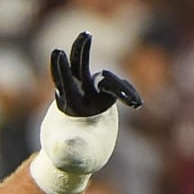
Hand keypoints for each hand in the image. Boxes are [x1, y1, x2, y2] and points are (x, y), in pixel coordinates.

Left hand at [30, 33, 142, 193]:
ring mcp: (93, 95)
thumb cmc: (69, 159)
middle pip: (79, 68)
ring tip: (134, 103)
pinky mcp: (105, 99)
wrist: (78, 158)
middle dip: (81, 51)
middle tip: (85, 34)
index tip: (57, 52)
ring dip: (118, 84)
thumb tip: (63, 144)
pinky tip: (136, 104)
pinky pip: (118, 89)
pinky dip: (127, 93)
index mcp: (67, 108)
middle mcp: (79, 96)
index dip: (61, 70)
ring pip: (103, 78)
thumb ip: (66, 150)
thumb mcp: (67, 158)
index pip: (64, 85)